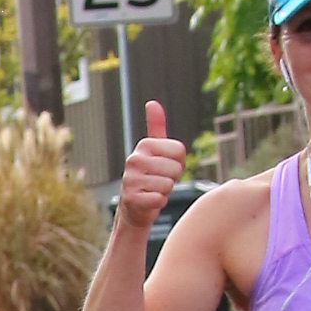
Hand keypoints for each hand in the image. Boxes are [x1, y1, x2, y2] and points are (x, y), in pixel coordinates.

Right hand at [113, 100, 186, 242]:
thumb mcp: (155, 151)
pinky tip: (149, 201)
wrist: (134, 208)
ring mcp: (130, 179)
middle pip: (175, 168)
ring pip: (168, 185)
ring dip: (165, 191)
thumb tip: (152, 102)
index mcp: (144, 145)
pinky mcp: (131, 198)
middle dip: (172, 178)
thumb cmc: (150, 177)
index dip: (179, 163)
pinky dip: (159, 203)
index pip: (180, 151)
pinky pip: (160, 199)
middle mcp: (134, 159)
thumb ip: (156, 127)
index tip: (166, 168)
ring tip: (153, 190)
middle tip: (159, 181)